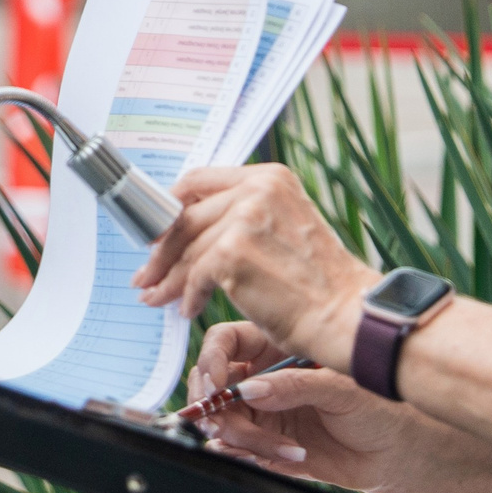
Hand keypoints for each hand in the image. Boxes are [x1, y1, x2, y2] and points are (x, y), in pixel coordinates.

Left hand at [132, 163, 376, 365]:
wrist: (345, 315)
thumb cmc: (319, 283)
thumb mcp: (284, 229)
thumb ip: (244, 219)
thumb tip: (188, 234)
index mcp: (270, 177)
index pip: (201, 180)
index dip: (172, 208)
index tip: (157, 233)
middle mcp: (257, 189)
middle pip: (187, 218)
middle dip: (162, 251)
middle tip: (146, 275)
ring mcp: (244, 218)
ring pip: (188, 250)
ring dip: (169, 279)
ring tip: (156, 297)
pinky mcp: (233, 252)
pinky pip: (195, 276)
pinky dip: (188, 296)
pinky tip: (189, 310)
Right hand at [193, 319, 491, 492]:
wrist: (405, 450)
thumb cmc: (383, 404)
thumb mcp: (340, 386)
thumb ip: (293, 386)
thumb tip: (248, 389)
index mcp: (277, 348)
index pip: (224, 344)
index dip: (212, 362)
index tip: (218, 385)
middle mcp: (266, 379)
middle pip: (214, 386)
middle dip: (217, 407)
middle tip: (230, 423)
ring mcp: (267, 414)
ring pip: (223, 424)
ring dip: (241, 438)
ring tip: (278, 448)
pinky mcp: (273, 449)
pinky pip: (241, 454)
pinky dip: (250, 458)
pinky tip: (282, 458)